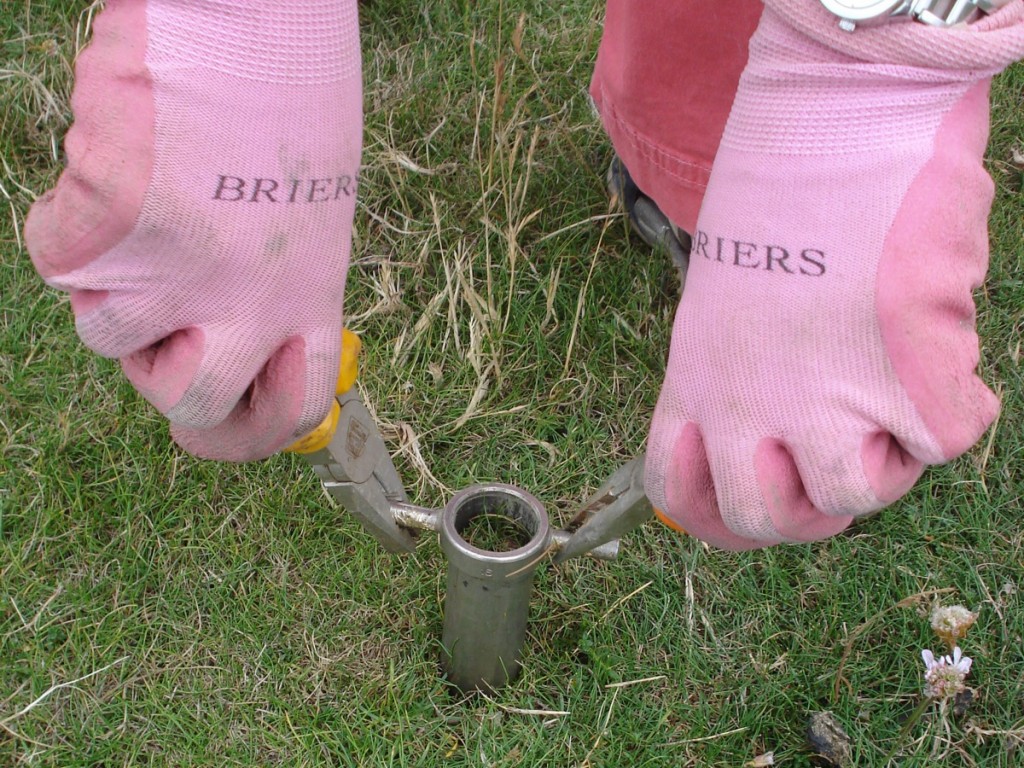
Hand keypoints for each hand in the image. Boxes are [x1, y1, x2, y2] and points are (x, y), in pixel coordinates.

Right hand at [26, 0, 362, 460]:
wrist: (252, 12)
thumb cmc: (285, 98)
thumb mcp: (305, 215)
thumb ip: (269, 285)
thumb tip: (216, 331)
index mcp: (311, 296)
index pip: (290, 414)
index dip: (253, 430)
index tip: (226, 412)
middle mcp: (251, 302)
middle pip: (189, 406)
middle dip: (164, 370)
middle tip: (166, 307)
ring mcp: (178, 270)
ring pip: (105, 330)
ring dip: (115, 275)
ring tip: (153, 198)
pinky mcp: (112, 225)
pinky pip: (60, 258)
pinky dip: (73, 219)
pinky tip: (117, 165)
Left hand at [645, 1, 1023, 547]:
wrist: (840, 119)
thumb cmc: (783, 191)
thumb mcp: (726, 294)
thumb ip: (738, 373)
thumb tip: (785, 439)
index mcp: (695, 376)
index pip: (678, 490)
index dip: (714, 518)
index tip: (750, 507)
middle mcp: (747, 402)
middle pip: (766, 519)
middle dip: (808, 511)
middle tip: (841, 465)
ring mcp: (823, 399)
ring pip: (856, 497)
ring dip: (884, 461)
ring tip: (892, 392)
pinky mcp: (905, 379)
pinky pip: (945, 440)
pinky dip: (956, 402)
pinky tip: (938, 346)